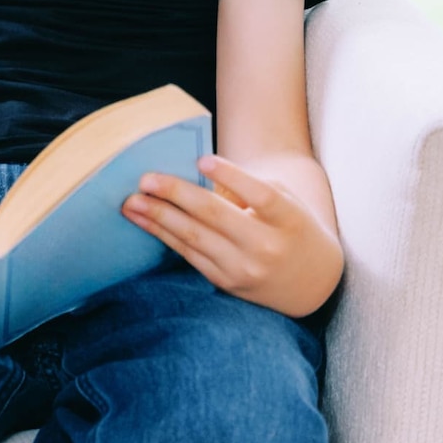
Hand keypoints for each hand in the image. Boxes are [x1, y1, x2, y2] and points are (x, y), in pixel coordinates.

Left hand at [123, 154, 342, 317]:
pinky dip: (165, 236)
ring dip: (160, 218)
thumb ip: (250, 187)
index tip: (202, 159)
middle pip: (217, 216)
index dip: (232, 177)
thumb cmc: (291, 227)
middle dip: (177, 195)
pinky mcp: (227, 282)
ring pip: (195, 238)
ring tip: (132, 202)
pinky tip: (145, 221)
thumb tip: (197, 174)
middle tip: (146, 179)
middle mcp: (267, 246)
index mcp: (288, 219)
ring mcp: (245, 269)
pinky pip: (190, 255)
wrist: (310, 281)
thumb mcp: (285, 201)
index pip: (260, 195)